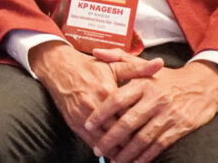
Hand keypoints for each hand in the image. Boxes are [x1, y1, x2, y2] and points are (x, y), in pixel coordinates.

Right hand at [29, 42, 161, 149]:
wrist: (57, 67)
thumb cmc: (87, 66)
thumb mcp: (112, 65)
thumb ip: (137, 68)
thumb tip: (160, 64)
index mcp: (107, 91)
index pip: (128, 116)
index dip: (142, 128)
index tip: (154, 135)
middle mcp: (94, 104)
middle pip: (117, 131)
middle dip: (131, 144)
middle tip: (145, 153)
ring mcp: (82, 114)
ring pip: (103, 139)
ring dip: (117, 151)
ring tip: (130, 159)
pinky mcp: (73, 121)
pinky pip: (89, 140)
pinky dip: (102, 149)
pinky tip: (112, 155)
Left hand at [84, 60, 217, 162]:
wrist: (203, 85)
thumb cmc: (167, 78)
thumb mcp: (144, 65)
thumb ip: (118, 58)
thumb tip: (96, 51)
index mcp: (142, 84)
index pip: (116, 99)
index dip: (101, 113)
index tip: (88, 125)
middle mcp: (153, 99)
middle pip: (127, 122)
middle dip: (111, 138)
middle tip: (98, 148)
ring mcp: (167, 114)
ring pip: (143, 137)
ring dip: (127, 152)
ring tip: (114, 160)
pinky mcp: (179, 127)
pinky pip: (159, 145)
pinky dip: (147, 156)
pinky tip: (136, 162)